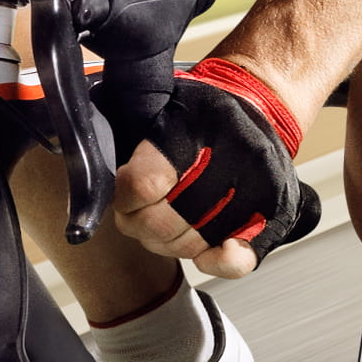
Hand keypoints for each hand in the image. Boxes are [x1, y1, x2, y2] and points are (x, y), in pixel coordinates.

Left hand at [108, 55, 309, 276]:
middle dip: (139, 224)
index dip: (124, 197)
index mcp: (203, 121)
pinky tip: (204, 252)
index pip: (144, 183)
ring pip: (193, 244)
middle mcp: (239, 153)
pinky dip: (215, 262)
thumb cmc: (204, 113)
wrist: (262, 109)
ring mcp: (263, 187)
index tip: (124, 194)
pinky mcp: (276, 215)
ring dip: (167, 243)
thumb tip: (85, 161)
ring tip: (164, 222)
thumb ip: (125, 126)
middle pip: (165, 220)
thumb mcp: (159, 100)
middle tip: (136, 214)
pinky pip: (239, 259)